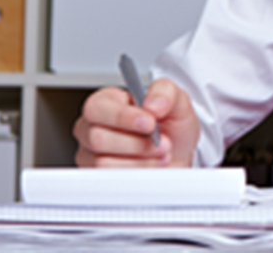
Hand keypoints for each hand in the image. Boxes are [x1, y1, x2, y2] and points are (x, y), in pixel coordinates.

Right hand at [73, 78, 199, 167]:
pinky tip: (150, 164)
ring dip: (141, 160)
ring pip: (104, 162)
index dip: (122, 116)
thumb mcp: (176, 101)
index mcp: (107, 102)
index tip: (149, 122)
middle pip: (97, 138)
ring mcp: (92, 154)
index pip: (97, 107)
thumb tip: (151, 104)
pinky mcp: (99, 176)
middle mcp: (93, 127)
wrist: (180, 156)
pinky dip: (137, 173)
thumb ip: (165, 92)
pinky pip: (111, 180)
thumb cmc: (171, 127)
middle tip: (160, 141)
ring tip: (159, 153)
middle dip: (137, 143)